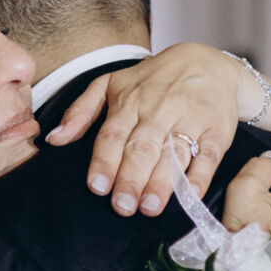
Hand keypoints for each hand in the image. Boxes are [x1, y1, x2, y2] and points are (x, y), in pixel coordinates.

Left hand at [47, 42, 248, 216]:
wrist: (208, 63)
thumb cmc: (153, 81)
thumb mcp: (112, 85)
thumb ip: (81, 111)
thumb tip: (53, 138)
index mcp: (130, 101)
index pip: (113, 134)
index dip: (105, 161)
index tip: (97, 187)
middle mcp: (159, 110)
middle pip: (142, 148)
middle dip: (131, 178)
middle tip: (122, 206)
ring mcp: (190, 119)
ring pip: (173, 153)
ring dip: (162, 182)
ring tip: (150, 207)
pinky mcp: (217, 130)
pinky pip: (208, 155)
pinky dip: (200, 176)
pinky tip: (190, 196)